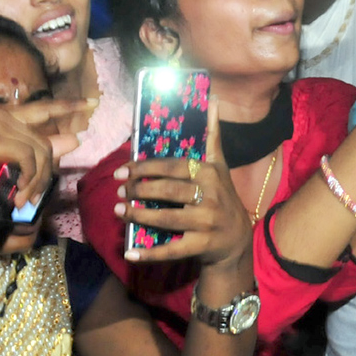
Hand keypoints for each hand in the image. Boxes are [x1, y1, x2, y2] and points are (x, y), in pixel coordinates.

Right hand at [0, 97, 91, 225]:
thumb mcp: (23, 166)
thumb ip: (46, 151)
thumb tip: (75, 138)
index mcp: (10, 120)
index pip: (45, 108)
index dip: (69, 105)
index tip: (94, 103)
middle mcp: (3, 117)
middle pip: (45, 142)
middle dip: (45, 173)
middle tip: (34, 196)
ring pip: (40, 152)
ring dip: (36, 181)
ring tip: (24, 198)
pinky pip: (29, 157)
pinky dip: (29, 178)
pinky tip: (17, 191)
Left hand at [115, 97, 252, 266]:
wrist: (236, 240)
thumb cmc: (222, 196)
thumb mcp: (220, 167)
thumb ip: (213, 138)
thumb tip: (213, 101)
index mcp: (211, 174)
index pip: (173, 167)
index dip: (146, 168)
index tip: (124, 169)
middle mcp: (211, 196)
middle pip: (168, 191)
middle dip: (139, 190)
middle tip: (119, 190)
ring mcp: (207, 223)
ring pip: (167, 219)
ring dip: (139, 215)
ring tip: (119, 210)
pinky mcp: (202, 246)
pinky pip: (172, 250)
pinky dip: (150, 254)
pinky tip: (130, 252)